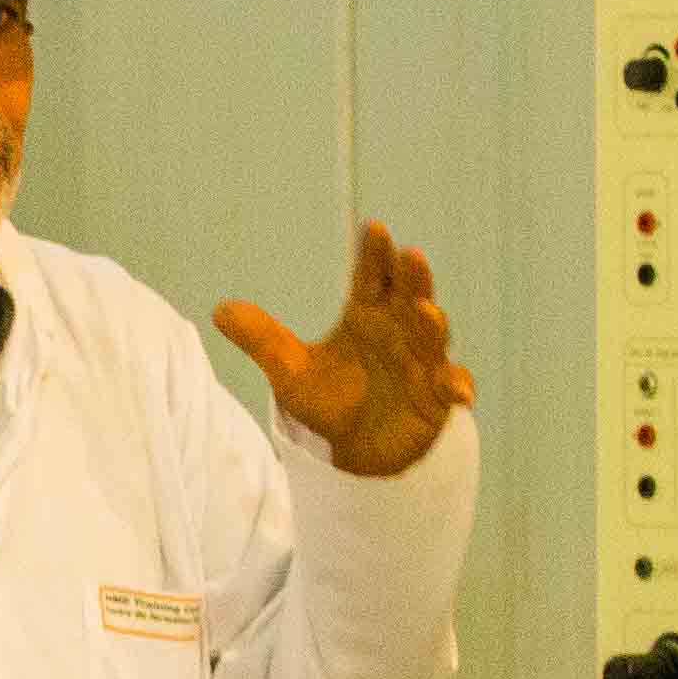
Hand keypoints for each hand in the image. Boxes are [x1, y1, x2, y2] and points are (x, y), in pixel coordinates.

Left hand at [216, 222, 475, 477]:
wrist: (357, 450)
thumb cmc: (330, 401)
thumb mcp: (290, 373)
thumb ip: (262, 340)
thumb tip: (219, 310)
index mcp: (367, 316)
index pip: (372, 277)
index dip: (374, 255)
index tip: (374, 228)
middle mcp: (400, 331)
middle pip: (409, 296)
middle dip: (412, 277)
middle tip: (411, 254)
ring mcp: (424, 362)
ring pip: (433, 337)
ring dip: (432, 323)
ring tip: (424, 310)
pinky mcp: (438, 398)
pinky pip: (452, 387)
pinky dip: (457, 386)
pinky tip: (455, 391)